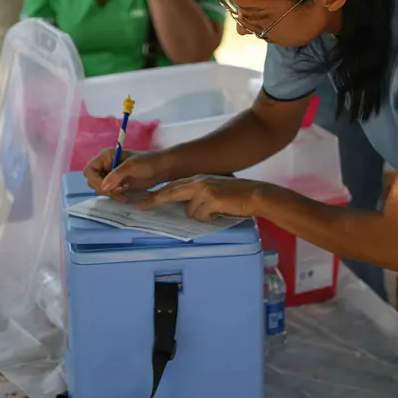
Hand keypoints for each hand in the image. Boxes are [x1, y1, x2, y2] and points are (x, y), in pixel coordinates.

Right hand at [83, 148, 170, 201]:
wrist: (162, 169)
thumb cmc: (148, 162)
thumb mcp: (132, 166)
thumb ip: (117, 175)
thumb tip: (103, 186)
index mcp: (106, 157)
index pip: (89, 170)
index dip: (94, 180)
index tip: (105, 187)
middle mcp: (106, 166)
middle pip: (93, 182)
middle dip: (103, 188)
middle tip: (119, 189)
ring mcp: (111, 177)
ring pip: (100, 189)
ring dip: (111, 193)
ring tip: (124, 191)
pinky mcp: (117, 185)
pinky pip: (109, 194)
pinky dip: (115, 196)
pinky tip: (126, 195)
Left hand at [139, 175, 266, 220]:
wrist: (256, 194)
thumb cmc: (237, 196)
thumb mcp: (215, 190)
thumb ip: (199, 195)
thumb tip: (186, 208)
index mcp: (199, 179)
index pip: (173, 186)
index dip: (157, 194)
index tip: (143, 200)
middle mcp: (199, 182)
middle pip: (171, 192)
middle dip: (155, 200)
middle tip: (141, 206)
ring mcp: (205, 190)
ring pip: (190, 211)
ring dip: (201, 216)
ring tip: (216, 211)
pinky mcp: (212, 199)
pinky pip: (202, 215)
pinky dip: (210, 218)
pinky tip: (220, 212)